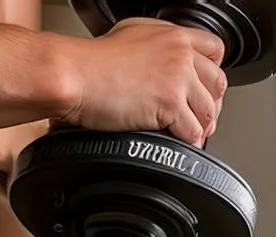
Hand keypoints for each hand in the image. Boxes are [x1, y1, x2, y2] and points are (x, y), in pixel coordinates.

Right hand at [61, 17, 227, 147]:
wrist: (76, 75)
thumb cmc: (91, 61)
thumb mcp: (129, 34)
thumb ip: (151, 46)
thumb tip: (150, 61)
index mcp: (174, 36)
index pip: (215, 51)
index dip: (212, 73)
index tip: (205, 88)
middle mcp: (180, 55)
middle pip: (216, 83)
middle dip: (212, 104)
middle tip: (203, 117)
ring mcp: (177, 79)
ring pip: (207, 109)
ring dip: (203, 126)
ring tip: (195, 135)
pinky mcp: (168, 104)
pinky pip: (192, 130)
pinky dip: (191, 141)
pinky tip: (185, 145)